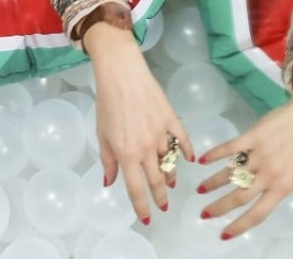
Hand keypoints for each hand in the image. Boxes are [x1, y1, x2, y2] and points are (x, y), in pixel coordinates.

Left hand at [83, 22, 193, 223]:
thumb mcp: (102, 134)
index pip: (136, 189)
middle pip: (157, 180)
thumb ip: (108, 160)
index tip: (147, 219)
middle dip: (160, 196)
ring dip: (171, 174)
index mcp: (127, 154)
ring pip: (171, 161)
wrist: (122, 74)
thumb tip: (109, 182)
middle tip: (164, 205)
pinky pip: (182, 140)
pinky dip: (187, 151)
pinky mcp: (171, 118)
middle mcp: (147, 148)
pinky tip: (190, 159)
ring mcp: (161, 133)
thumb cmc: (107, 103)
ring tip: (171, 182)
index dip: (142, 207)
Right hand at [196, 72, 292, 238]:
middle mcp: (270, 175)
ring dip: (213, 183)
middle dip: (219, 207)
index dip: (239, 226)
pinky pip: (230, 148)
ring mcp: (260, 155)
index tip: (223, 234)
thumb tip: (251, 197)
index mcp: (282, 188)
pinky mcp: (253, 136)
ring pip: (231, 174)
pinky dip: (215, 155)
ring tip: (201, 188)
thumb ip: (274, 187)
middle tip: (204, 213)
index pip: (257, 214)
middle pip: (239, 196)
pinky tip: (202, 160)